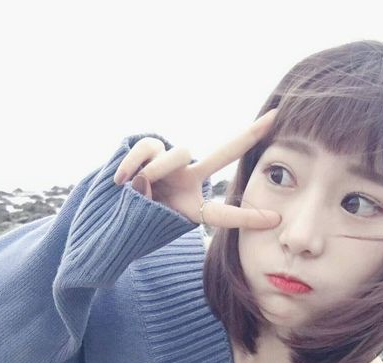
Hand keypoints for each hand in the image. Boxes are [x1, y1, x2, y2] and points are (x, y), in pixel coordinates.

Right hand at [113, 109, 281, 229]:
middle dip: (249, 136)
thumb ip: (148, 205)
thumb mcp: (146, 224)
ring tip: (139, 188)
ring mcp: (168, 161)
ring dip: (160, 170)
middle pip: (222, 154)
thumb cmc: (130, 221)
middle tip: (275, 117)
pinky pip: (148, 148)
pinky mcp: (147, 147)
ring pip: (180, 153)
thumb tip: (142, 178)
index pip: (222, 212)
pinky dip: (133, 164)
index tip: (276, 219)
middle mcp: (186, 178)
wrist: (105, 213)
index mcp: (192, 204)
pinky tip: (121, 180)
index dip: (247, 217)